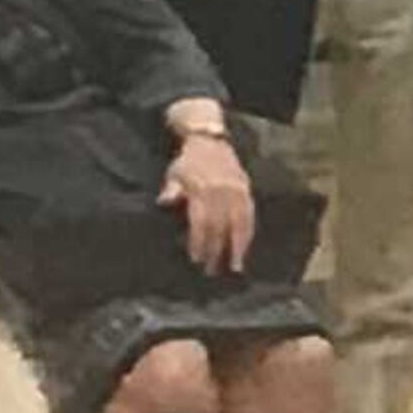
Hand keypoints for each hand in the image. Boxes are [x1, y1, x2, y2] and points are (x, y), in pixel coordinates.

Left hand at [161, 132, 256, 274]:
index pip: (201, 222)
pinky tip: (245, 249)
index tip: (196, 259)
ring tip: (234, 267)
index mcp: (201, 189)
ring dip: (237, 248)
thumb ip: (171, 190)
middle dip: (215, 251)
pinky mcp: (247, 192)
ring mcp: (236, 192)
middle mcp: (220, 192)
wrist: (210, 142)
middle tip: (211, 270)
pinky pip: (250, 217)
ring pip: (238, 225)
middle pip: (219, 228)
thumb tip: (163, 203)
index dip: (199, 242)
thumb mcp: (174, 174)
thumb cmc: (188, 162)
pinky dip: (248, 235)